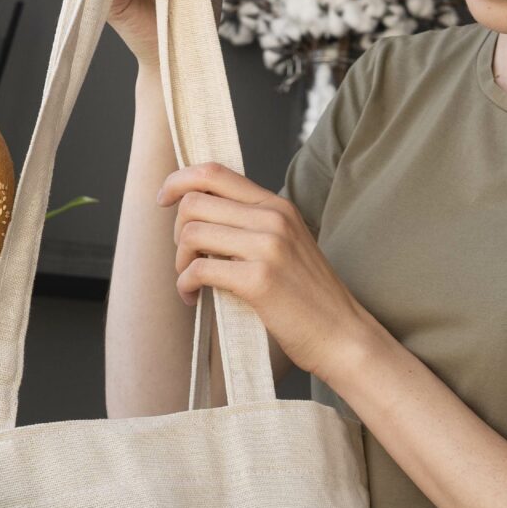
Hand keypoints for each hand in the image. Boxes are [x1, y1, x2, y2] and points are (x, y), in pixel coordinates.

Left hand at [156, 161, 369, 380]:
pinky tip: (193, 298)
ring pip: (192, 233)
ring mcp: (267, 247)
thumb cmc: (309, 298)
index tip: (164, 199)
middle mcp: (272, 218)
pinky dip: (185, 284)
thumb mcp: (287, 246)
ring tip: (191, 283)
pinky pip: (198, 269)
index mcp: (278, 206)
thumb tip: (200, 217)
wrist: (342, 335)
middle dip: (176, 231)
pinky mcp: (258, 280)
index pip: (215, 172)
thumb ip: (253, 226)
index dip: (179, 180)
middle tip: (186, 259)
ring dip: (179, 261)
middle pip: (195, 201)